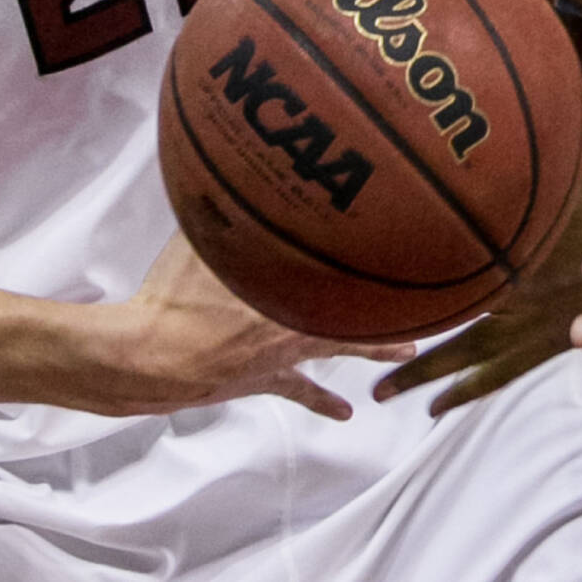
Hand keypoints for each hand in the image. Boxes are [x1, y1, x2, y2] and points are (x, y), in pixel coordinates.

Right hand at [94, 234, 412, 420]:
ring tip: (406, 356)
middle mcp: (298, 319)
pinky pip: (301, 391)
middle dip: (391, 302)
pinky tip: (344, 414)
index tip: (420, 244)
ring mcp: (284, 353)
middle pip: (355, 306)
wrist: (152, 358)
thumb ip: (221, 206)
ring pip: (340, 347)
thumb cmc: (174, 298)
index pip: (347, 264)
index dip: (381, 254)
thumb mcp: (200, 238)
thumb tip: (227, 166)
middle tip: (429, 301)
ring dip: (372, 349)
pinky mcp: (264, 380)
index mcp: (290, 284)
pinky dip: (322, 400)